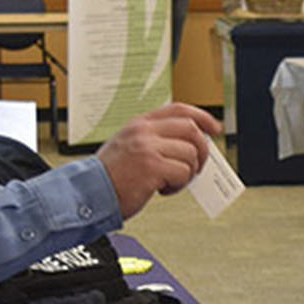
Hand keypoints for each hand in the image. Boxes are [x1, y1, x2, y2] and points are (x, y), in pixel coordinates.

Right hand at [95, 103, 222, 216]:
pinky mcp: (151, 167)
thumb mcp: (129, 146)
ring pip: (190, 154)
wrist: (88, 194)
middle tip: (196, 167)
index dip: (202, 116)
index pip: (178, 109)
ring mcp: (147, 148)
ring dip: (188, 172)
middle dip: (201, 150)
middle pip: (191, 130)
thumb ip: (156, 140)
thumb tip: (190, 146)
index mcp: (140, 124)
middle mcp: (144, 131)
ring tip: (171, 182)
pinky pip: (183, 173)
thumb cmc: (109, 176)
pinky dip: (179, 185)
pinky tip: (163, 190)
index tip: (215, 128)